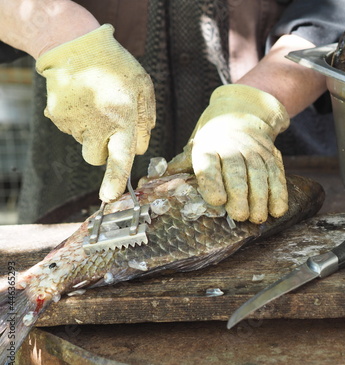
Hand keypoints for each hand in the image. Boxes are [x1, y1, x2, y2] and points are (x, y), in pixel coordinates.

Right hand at [36, 24, 155, 201]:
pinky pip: (71, 130)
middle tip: (108, 126)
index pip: (120, 159)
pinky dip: (79, 121)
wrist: (75, 46)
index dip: (114, 181)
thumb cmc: (116, 67)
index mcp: (121, 119)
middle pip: (96, 158)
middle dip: (103, 151)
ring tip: (95, 104)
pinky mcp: (58, 117)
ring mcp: (73, 122)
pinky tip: (83, 100)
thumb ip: (145, 121)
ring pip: (84, 143)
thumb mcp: (143, 88)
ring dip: (92, 133)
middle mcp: (96, 125)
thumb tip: (139, 149)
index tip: (109, 197)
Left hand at [167, 84, 289, 223]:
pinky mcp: (271, 154)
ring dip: (260, 197)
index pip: (209, 163)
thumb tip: (142, 185)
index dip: (213, 182)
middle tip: (239, 216)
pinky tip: (277, 210)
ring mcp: (253, 149)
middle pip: (236, 169)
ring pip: (259, 172)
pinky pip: (276, 174)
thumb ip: (176, 169)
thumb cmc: (212, 140)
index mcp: (208, 146)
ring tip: (257, 218)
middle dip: (239, 193)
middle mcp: (231, 145)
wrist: (242, 112)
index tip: (217, 201)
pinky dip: (278, 193)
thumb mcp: (193, 149)